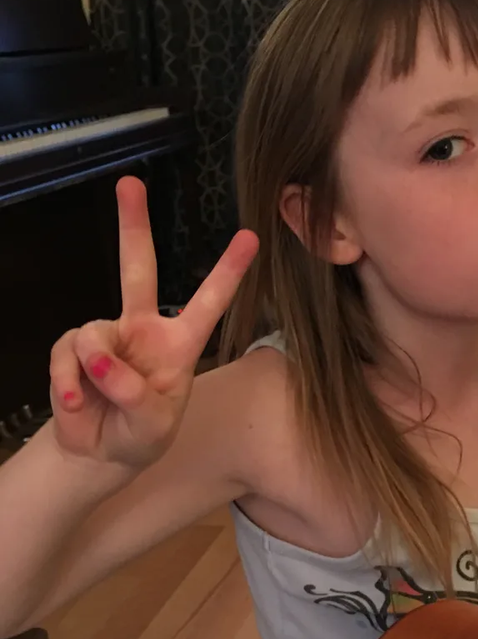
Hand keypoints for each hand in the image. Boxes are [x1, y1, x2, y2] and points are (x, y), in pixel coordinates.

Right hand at [48, 176, 257, 471]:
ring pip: (94, 332)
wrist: (99, 455)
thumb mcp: (154, 423)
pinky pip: (67, 354)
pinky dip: (68, 383)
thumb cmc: (141, 434)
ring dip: (95, 369)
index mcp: (181, 343)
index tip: (250, 237)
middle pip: (139, 268)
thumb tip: (101, 359)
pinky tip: (75, 404)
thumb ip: (134, 392)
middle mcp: (144, 330)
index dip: (228, 271)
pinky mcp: (72, 352)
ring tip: (98, 399)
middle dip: (134, 225)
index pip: (210, 301)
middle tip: (130, 183)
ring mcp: (107, 337)